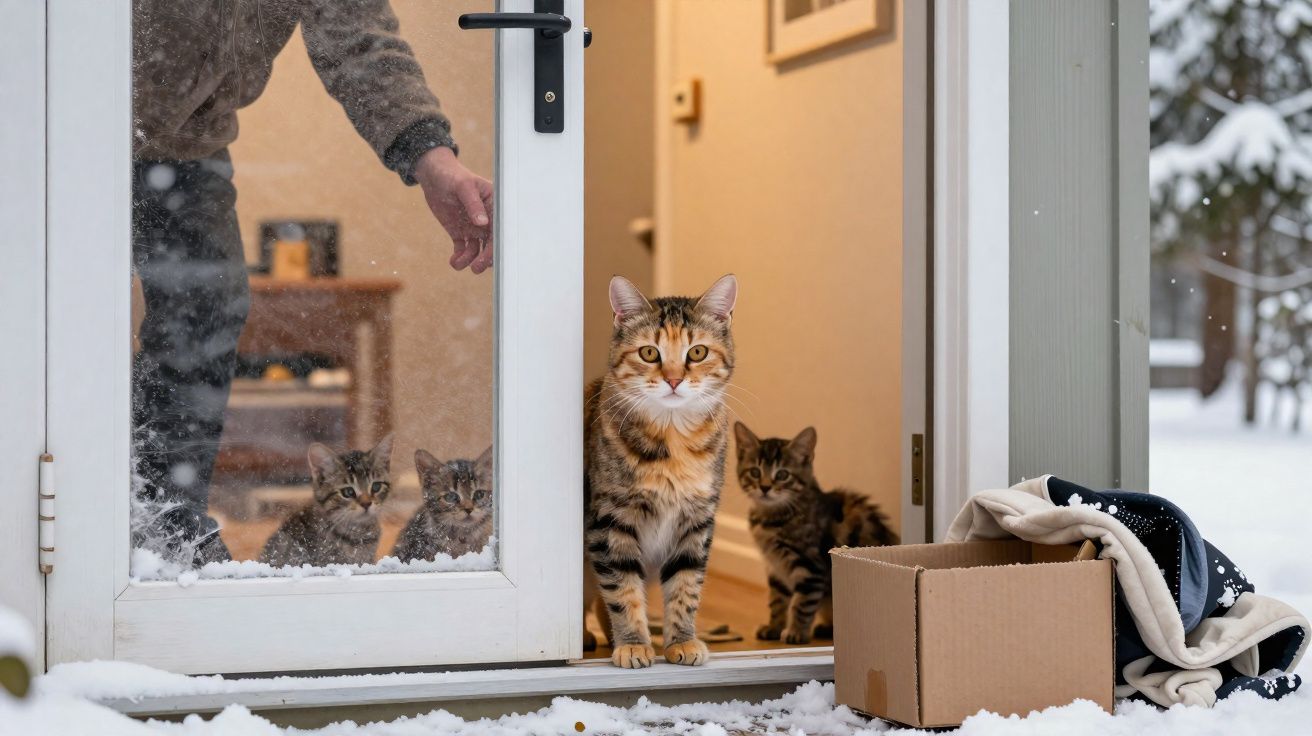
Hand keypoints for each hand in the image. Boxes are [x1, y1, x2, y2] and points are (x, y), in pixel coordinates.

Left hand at [414, 146, 493, 273]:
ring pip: (477, 251)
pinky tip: (453, 261)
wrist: (434, 176)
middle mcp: (487, 221)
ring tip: (458, 264)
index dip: (499, 244)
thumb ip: (473, 204)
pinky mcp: (460, 233)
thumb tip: (483, 223)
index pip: (500, 229)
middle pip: (491, 244)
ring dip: (470, 260)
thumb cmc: (452, 175)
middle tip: (476, 268)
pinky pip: (462, 250)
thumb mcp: (464, 186)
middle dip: (485, 258)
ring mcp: (474, 228)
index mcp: (494, 207)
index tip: (493, 257)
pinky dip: (459, 258)